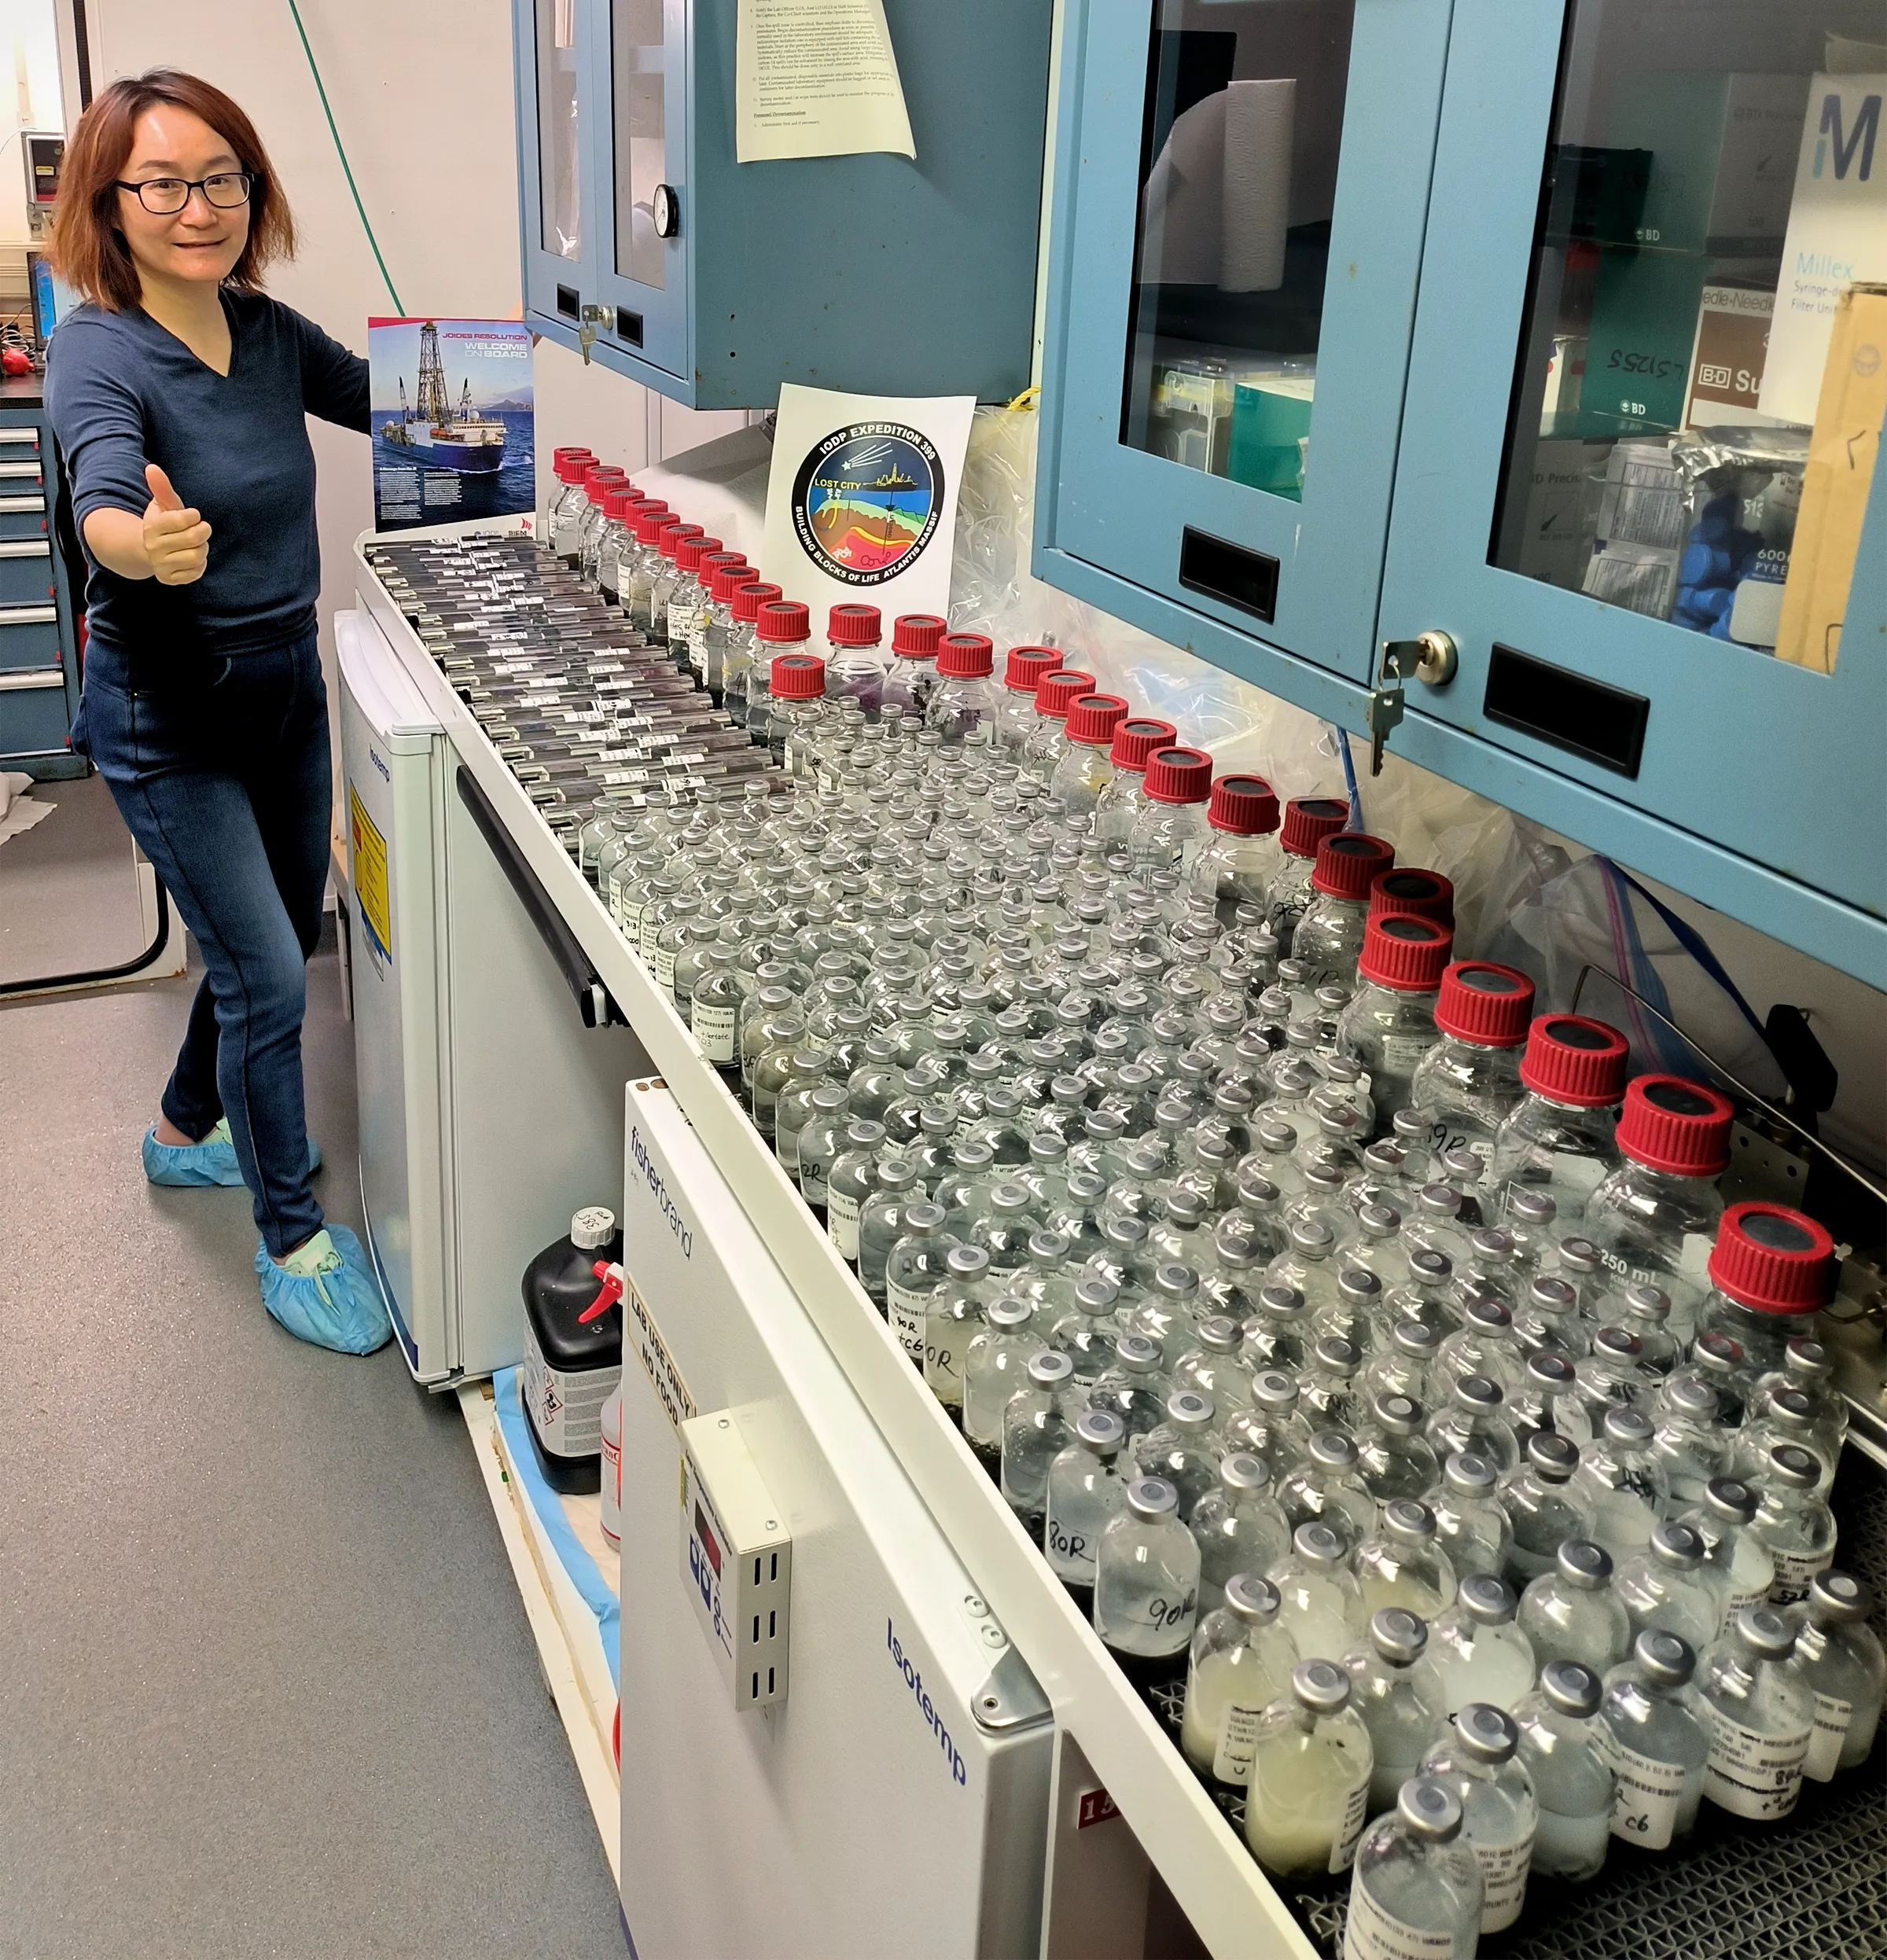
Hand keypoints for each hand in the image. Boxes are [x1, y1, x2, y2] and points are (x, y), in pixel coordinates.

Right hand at [142, 464, 210, 584]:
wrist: (150, 550)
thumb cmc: (164, 523)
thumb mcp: (163, 504)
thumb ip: (161, 487)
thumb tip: (152, 467)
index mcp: (152, 526)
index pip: (182, 520)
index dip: (193, 516)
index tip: (193, 515)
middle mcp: (153, 547)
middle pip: (193, 539)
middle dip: (203, 531)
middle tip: (201, 529)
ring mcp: (160, 565)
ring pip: (197, 556)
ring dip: (203, 548)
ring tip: (197, 543)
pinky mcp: (169, 579)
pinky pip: (196, 572)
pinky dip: (200, 564)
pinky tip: (192, 557)